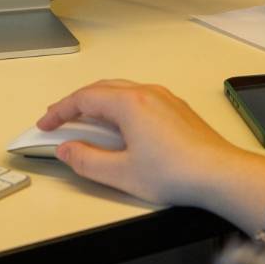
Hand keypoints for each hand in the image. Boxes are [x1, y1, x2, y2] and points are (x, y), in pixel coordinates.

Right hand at [38, 80, 264, 232]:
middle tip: (58, 119)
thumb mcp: (120, 173)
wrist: (219, 174)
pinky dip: (120, 106)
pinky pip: (140, 98)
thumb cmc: (174, 173)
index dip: (60, 111)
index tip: (45, 125)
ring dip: (99, 103)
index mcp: (129, 103)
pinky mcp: (177, 109)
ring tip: (84, 120)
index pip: (84, 99)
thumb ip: (86, 160)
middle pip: (102, 89)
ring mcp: (165, 99)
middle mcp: (147, 93)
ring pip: (122, 91)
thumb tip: (66, 150)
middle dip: (76, 103)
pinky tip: (119, 124)